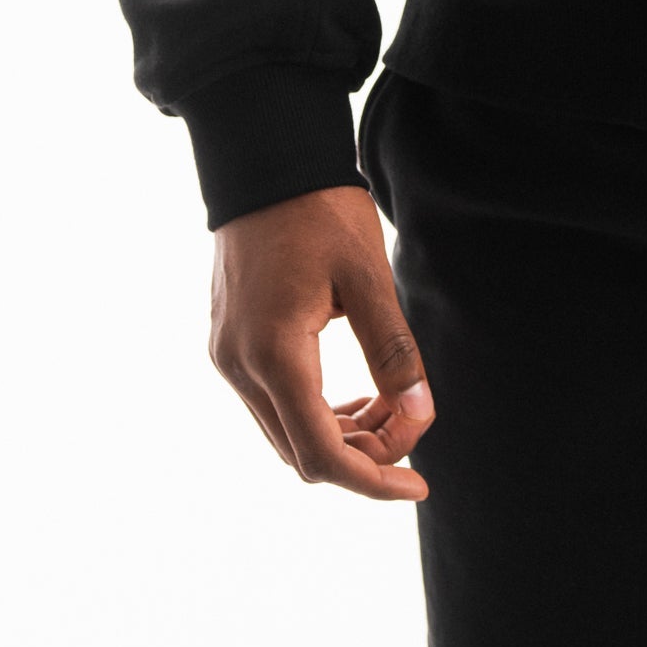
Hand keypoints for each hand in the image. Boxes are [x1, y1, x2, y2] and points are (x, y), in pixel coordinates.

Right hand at [209, 183, 433, 500]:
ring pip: (285, 433)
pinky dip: (314, 412)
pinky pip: (271, 404)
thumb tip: (420, 417)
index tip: (419, 483)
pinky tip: (353, 395)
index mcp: (273, 353)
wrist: (265, 163)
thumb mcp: (369, 276)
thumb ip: (393, 351)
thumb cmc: (319, 210)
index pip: (320, 453)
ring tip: (391, 405)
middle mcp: (239, 366)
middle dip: (363, 454)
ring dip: (339, 434)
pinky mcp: (227, 343)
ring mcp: (226, 356)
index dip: (373, 479)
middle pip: (302, 452)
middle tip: (413, 423)